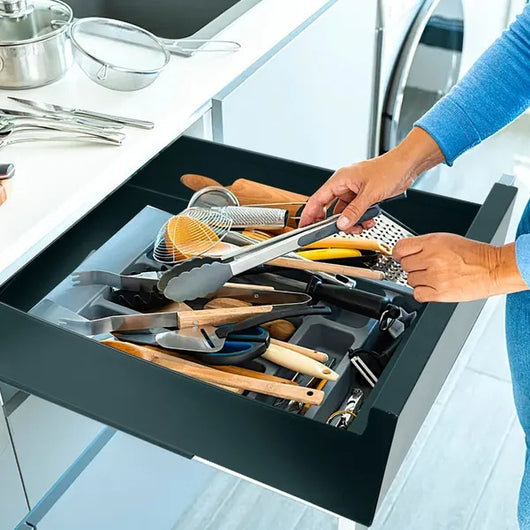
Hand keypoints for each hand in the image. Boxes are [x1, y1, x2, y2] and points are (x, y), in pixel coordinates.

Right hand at [299, 128, 444, 231]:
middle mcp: (344, 185)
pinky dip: (360, 218)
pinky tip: (369, 219)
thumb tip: (342, 223)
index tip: (304, 226)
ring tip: (361, 225)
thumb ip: (354, 211)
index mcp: (340, 180)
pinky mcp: (363, 196)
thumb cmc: (389, 169)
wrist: (407, 165)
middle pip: (329, 208)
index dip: (309, 214)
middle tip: (338, 231)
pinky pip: (355, 211)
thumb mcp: (370, 194)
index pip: (317, 199)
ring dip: (352, 222)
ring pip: (344, 212)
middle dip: (335, 222)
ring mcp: (353, 191)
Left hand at [393, 233, 527, 302]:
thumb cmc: (474, 254)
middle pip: (404, 265)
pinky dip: (423, 292)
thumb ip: (424, 245)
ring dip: (419, 279)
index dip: (399, 253)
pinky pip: (417, 294)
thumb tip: (405, 252)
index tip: (401, 256)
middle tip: (426, 266)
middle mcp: (431, 258)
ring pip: (410, 280)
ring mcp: (435, 277)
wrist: (494, 268)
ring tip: (435, 276)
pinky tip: (432, 287)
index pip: (400, 248)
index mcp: (432, 242)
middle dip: (414, 266)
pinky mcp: (439, 293)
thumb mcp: (446, 240)